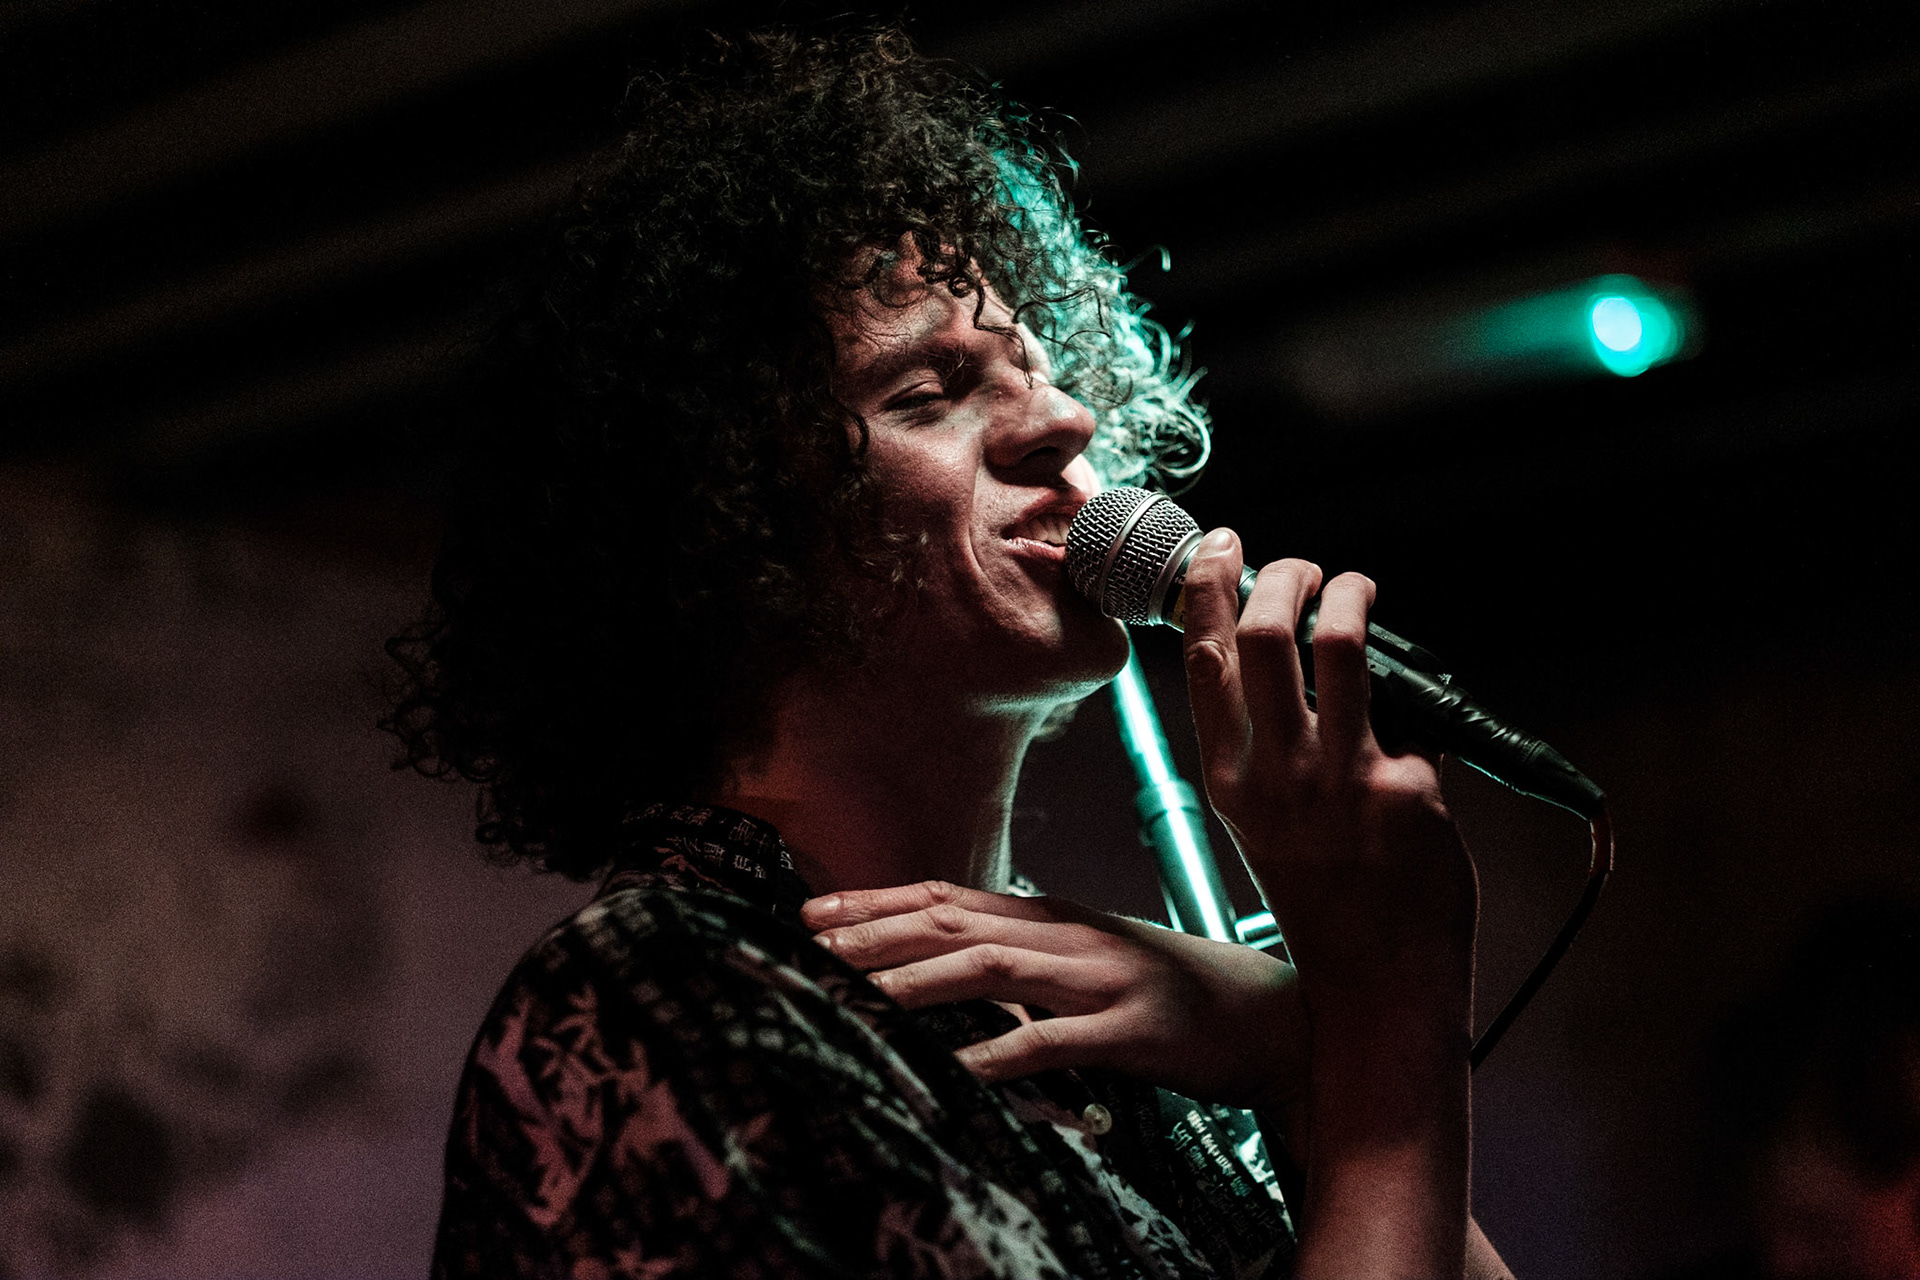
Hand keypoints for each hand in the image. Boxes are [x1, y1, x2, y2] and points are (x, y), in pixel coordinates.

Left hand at [801, 880, 1309, 1113]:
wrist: (1272, 1018)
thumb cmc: (1172, 993)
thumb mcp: (1090, 961)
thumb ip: (1025, 956)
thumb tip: (946, 968)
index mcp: (1054, 916)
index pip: (949, 896)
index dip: (878, 902)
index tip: (813, 913)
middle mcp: (1069, 934)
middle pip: (957, 921)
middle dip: (877, 933)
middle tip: (809, 947)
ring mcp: (1100, 978)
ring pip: (994, 967)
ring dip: (920, 979)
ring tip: (860, 995)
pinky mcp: (1129, 1030)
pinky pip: (1053, 1042)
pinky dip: (999, 1053)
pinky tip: (956, 1068)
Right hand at [1180, 531, 1476, 1031]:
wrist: (1373, 979)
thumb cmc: (1322, 896)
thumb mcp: (1262, 820)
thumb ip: (1265, 747)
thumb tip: (1294, 655)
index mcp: (1227, 778)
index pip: (1203, 656)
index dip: (1206, 585)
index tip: (1219, 545)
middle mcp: (1271, 773)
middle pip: (1262, 629)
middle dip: (1283, 572)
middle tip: (1302, 566)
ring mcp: (1335, 779)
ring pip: (1333, 642)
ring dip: (1348, 593)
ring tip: (1356, 590)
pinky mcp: (1402, 787)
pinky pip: (1407, 707)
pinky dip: (1413, 690)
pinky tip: (1420, 704)